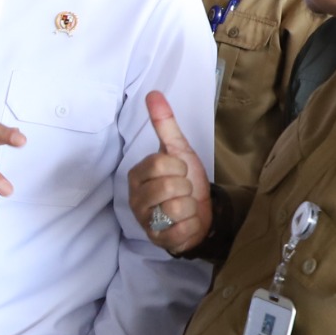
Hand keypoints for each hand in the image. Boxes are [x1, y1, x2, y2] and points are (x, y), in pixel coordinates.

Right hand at [127, 91, 212, 256]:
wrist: (200, 212)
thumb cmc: (185, 180)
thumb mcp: (178, 151)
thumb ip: (165, 124)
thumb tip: (153, 94)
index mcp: (136, 176)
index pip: (160, 164)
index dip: (179, 167)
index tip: (179, 172)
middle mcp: (135, 199)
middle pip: (170, 187)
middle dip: (186, 187)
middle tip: (183, 190)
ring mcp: (145, 222)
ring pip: (177, 208)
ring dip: (190, 206)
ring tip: (184, 207)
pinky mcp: (158, 241)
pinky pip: (182, 229)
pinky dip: (191, 224)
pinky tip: (186, 222)